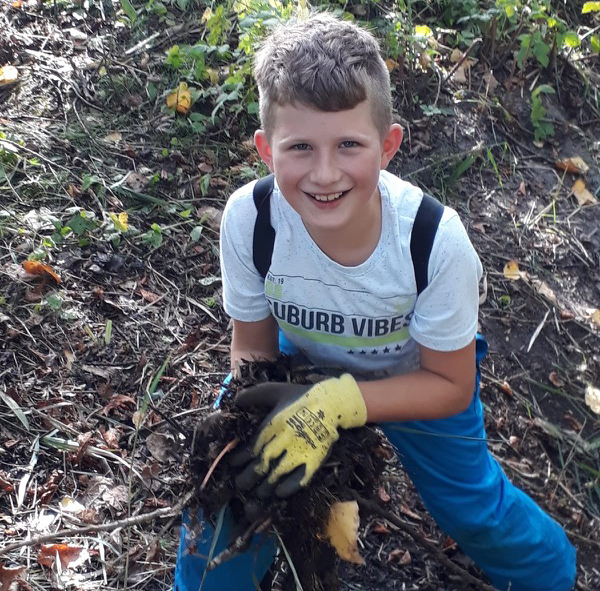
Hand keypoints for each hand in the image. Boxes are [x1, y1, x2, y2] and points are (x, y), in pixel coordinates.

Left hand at [232, 374, 366, 497]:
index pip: (250, 448)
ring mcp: (299, 452)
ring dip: (264, 487)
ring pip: (276, 476)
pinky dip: (287, 489)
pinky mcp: (314, 460)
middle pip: (260, 465)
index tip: (233, 464)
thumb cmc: (301, 396)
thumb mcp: (276, 391)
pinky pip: (298, 480)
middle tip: (241, 484)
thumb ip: (254, 395)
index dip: (239, 459)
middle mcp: (282, 441)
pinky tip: (279, 493)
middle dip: (247, 478)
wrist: (332, 402)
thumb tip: (235, 400)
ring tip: (259, 492)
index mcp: (272, 425)